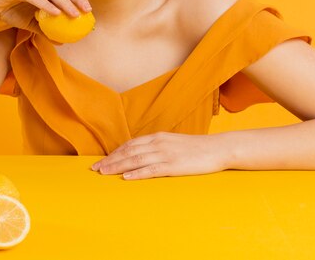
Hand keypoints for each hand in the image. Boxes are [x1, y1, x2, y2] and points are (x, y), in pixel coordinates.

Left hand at [91, 132, 224, 179]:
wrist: (218, 148)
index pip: (131, 144)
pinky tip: (126, 177)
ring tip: (104, 173)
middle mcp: (158, 143)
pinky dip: (137, 173)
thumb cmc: (197, 148)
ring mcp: (166, 154)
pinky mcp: (173, 165)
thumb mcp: (174, 143)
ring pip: (136, 160)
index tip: (102, 160)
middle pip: (129, 151)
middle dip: (111, 160)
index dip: (115, 152)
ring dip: (118, 166)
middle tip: (95, 169)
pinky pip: (151, 169)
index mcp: (158, 137)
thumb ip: (158, 147)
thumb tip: (143, 155)